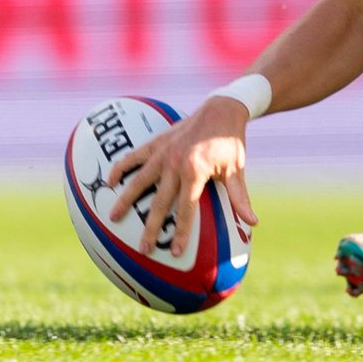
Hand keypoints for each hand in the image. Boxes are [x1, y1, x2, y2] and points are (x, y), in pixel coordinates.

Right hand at [108, 97, 255, 256]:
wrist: (222, 109)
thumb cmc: (230, 142)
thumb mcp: (237, 169)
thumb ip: (240, 198)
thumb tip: (253, 222)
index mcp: (196, 171)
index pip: (186, 209)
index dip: (182, 232)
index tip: (175, 252)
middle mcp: (175, 163)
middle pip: (160, 202)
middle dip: (151, 227)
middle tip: (143, 249)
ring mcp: (163, 152)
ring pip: (139, 180)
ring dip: (125, 200)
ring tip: (113, 218)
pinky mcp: (157, 142)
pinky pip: (134, 156)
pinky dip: (121, 167)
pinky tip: (109, 181)